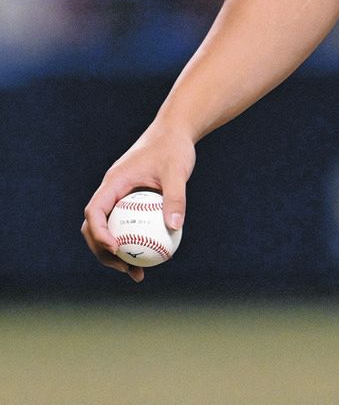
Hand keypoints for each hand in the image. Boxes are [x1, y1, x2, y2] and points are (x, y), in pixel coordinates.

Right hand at [81, 123, 195, 281]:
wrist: (176, 131)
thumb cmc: (174, 147)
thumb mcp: (177, 171)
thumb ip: (175, 197)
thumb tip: (175, 227)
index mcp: (114, 182)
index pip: (95, 212)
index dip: (100, 233)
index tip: (117, 249)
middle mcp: (112, 190)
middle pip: (95, 226)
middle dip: (103, 251)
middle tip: (125, 268)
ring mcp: (119, 195)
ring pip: (109, 228)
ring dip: (116, 252)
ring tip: (136, 273)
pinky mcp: (131, 199)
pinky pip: (127, 224)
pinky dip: (133, 241)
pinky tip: (152, 256)